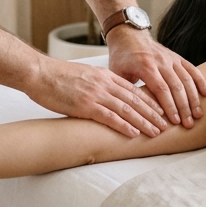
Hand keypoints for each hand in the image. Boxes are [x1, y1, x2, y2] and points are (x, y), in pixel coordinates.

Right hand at [27, 55, 170, 137]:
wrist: (39, 73)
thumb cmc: (57, 76)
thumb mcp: (84, 76)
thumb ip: (98, 84)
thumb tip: (107, 96)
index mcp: (104, 75)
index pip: (133, 89)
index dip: (149, 101)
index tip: (161, 110)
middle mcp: (104, 83)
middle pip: (135, 99)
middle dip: (152, 112)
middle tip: (166, 124)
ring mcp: (95, 94)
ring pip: (127, 109)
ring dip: (143, 121)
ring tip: (156, 131)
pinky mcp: (85, 105)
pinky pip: (109, 116)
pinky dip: (124, 125)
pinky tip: (133, 133)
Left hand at [106, 28, 205, 127]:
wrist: (129, 35)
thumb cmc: (121, 58)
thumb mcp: (117, 73)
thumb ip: (125, 90)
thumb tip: (129, 113)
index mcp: (145, 66)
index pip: (160, 89)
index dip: (169, 106)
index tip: (175, 122)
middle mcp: (160, 61)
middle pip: (176, 86)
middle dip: (184, 107)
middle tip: (189, 125)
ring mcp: (170, 58)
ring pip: (186, 79)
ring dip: (194, 98)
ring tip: (198, 115)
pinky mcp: (176, 57)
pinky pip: (191, 68)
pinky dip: (200, 80)